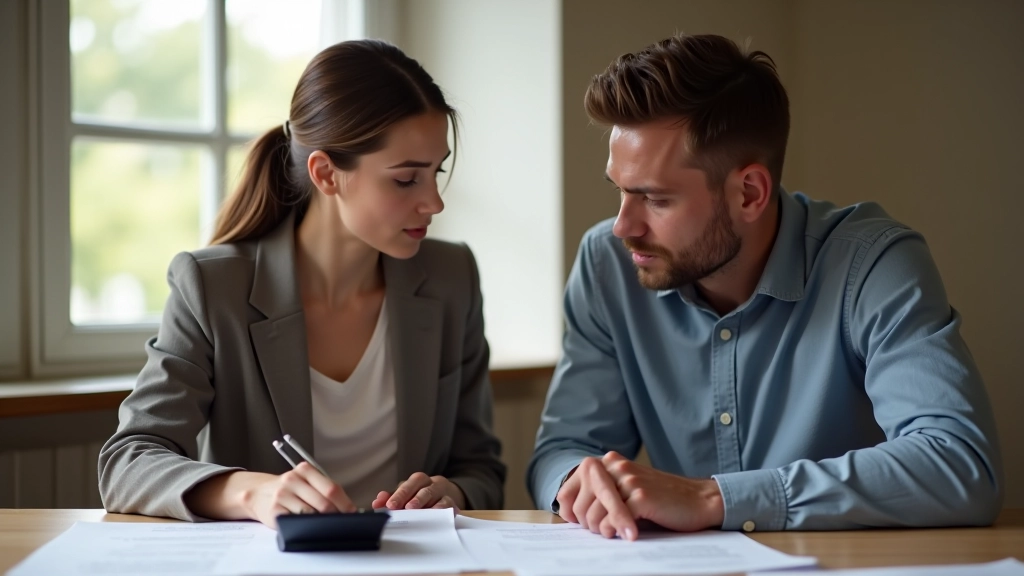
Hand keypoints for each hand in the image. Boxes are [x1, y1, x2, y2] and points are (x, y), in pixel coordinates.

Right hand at [240, 462, 355, 527]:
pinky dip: (305, 525)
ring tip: (324, 523)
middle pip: (323, 503)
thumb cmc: (288, 489)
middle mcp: (292, 480)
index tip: (352, 512)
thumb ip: (323, 490)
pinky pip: (297, 522)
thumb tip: (347, 507)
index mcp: (304, 470)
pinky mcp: (275, 511)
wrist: (258, 493)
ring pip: (311, 514)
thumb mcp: (305, 481)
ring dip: (321, 522)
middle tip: (341, 521)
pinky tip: (307, 524)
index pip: (331, 488)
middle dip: (336, 515)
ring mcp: (282, 495)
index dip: (345, 503)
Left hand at [372, 472, 465, 510]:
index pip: (408, 484)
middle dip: (411, 496)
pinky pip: (448, 503)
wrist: (446, 495)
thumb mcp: (406, 496)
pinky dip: (442, 508)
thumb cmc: (421, 496)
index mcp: (418, 481)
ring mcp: (442, 492)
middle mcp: (430, 483)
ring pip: (434, 493)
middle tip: (403, 507)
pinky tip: (436, 514)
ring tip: (416, 510)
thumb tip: (376, 502)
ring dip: (424, 501)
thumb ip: (391, 499)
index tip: (390, 505)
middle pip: (421, 486)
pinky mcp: (452, 503)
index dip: (399, 494)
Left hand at [556, 452, 724, 539]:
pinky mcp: (640, 496)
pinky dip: (615, 532)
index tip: (579, 524)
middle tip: (604, 532)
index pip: (569, 489)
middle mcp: (614, 467)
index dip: (570, 512)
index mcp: (609, 463)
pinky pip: (612, 521)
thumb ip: (603, 494)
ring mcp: (627, 480)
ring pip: (594, 514)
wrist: (699, 500)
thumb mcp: (628, 490)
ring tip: (615, 534)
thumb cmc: (662, 501)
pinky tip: (628, 535)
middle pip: (580, 505)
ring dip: (601, 531)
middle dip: (588, 525)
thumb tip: (572, 514)